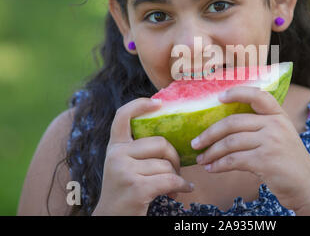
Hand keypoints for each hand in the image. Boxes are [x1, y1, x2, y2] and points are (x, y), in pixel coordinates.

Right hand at [93, 98, 193, 215]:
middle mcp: (116, 155)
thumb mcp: (124, 166)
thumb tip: (170, 136)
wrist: (111, 220)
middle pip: (161, 143)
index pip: (123, 115)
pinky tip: (185, 189)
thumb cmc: (125, 192)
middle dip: (175, 158)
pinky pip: (170, 180)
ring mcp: (125, 170)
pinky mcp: (136, 187)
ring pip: (167, 165)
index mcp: (115, 147)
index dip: (140, 104)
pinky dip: (182, 186)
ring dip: (177, 177)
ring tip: (175, 186)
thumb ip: (138, 150)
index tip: (159, 103)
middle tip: (176, 170)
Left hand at [190, 86, 309, 211]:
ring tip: (201, 159)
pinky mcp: (265, 161)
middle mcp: (275, 125)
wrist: (308, 186)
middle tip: (195, 142)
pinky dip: (218, 165)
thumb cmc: (289, 162)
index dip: (237, 92)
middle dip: (210, 133)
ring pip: (230, 143)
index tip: (219, 96)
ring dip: (211, 152)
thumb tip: (225, 127)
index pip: (258, 96)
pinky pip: (233, 160)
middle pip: (233, 123)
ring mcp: (270, 142)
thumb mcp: (282, 136)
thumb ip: (262, 126)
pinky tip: (211, 169)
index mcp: (279, 116)